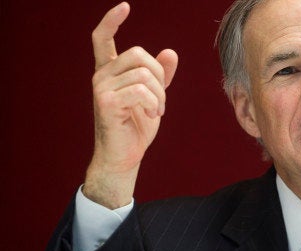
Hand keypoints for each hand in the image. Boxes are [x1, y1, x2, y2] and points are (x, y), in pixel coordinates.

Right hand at [83, 2, 177, 207]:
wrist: (125, 156)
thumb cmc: (136, 127)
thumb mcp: (153, 97)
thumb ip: (160, 76)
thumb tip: (170, 52)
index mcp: (109, 72)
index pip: (102, 38)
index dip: (111, 20)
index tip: (124, 6)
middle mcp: (101, 76)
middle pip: (139, 54)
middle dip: (160, 76)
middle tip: (160, 99)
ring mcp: (101, 88)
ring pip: (144, 73)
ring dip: (160, 94)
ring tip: (156, 110)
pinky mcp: (107, 102)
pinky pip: (141, 89)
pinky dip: (154, 102)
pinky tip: (151, 114)